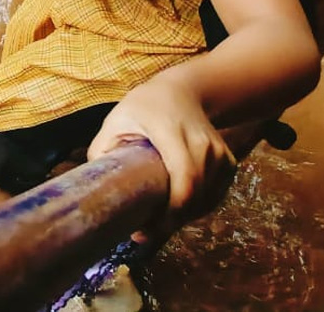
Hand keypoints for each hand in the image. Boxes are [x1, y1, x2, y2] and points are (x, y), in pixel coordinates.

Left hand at [88, 79, 235, 222]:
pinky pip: (215, 195)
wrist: (183, 91)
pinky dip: (197, 208)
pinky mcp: (229, 161)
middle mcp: (202, 143)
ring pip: (207, 200)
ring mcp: (219, 153)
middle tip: (144, 233)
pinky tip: (176, 210)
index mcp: (172, 132)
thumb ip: (103, 150)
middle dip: (171, 221)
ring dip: (184, 217)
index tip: (146, 230)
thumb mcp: (116, 120)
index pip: (184, 179)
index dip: (170, 212)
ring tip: (156, 221)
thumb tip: (94, 186)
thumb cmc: (144, 106)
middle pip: (196, 196)